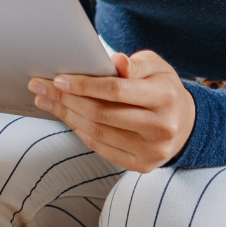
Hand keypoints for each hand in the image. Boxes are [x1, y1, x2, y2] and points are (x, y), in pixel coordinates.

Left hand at [29, 51, 195, 172]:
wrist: (184, 124)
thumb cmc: (162, 89)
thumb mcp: (155, 67)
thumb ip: (133, 64)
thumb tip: (115, 61)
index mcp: (165, 97)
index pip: (117, 91)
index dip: (84, 85)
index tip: (59, 79)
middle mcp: (161, 126)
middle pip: (102, 113)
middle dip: (66, 99)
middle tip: (41, 86)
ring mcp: (152, 150)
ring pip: (97, 132)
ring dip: (66, 115)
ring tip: (46, 100)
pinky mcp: (141, 165)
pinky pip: (100, 147)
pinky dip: (79, 131)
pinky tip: (66, 116)